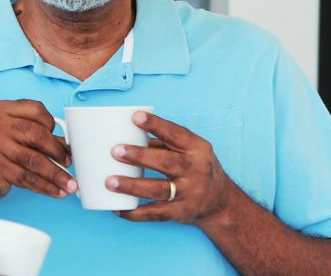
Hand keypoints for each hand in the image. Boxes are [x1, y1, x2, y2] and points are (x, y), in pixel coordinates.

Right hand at [0, 100, 75, 203]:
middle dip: (58, 151)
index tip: (59, 138)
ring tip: (69, 184)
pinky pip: (27, 179)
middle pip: (37, 135)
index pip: (36, 109)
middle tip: (68, 162)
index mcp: (0, 109)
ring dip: (56, 174)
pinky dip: (45, 186)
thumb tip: (68, 146)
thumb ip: (36, 134)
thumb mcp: (10, 133)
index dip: (51, 124)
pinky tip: (56, 191)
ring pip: (34, 161)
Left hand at [107, 111, 234, 225]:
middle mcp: (195, 170)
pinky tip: (117, 209)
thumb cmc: (197, 168)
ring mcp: (189, 193)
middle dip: (139, 156)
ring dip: (132, 186)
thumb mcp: (190, 150)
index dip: (155, 125)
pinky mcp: (181, 213)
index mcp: (197, 149)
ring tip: (110, 182)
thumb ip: (163, 142)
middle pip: (166, 162)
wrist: (221, 202)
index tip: (135, 117)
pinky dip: (135, 213)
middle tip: (115, 151)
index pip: (176, 134)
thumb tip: (127, 131)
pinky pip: (155, 214)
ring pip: (158, 190)